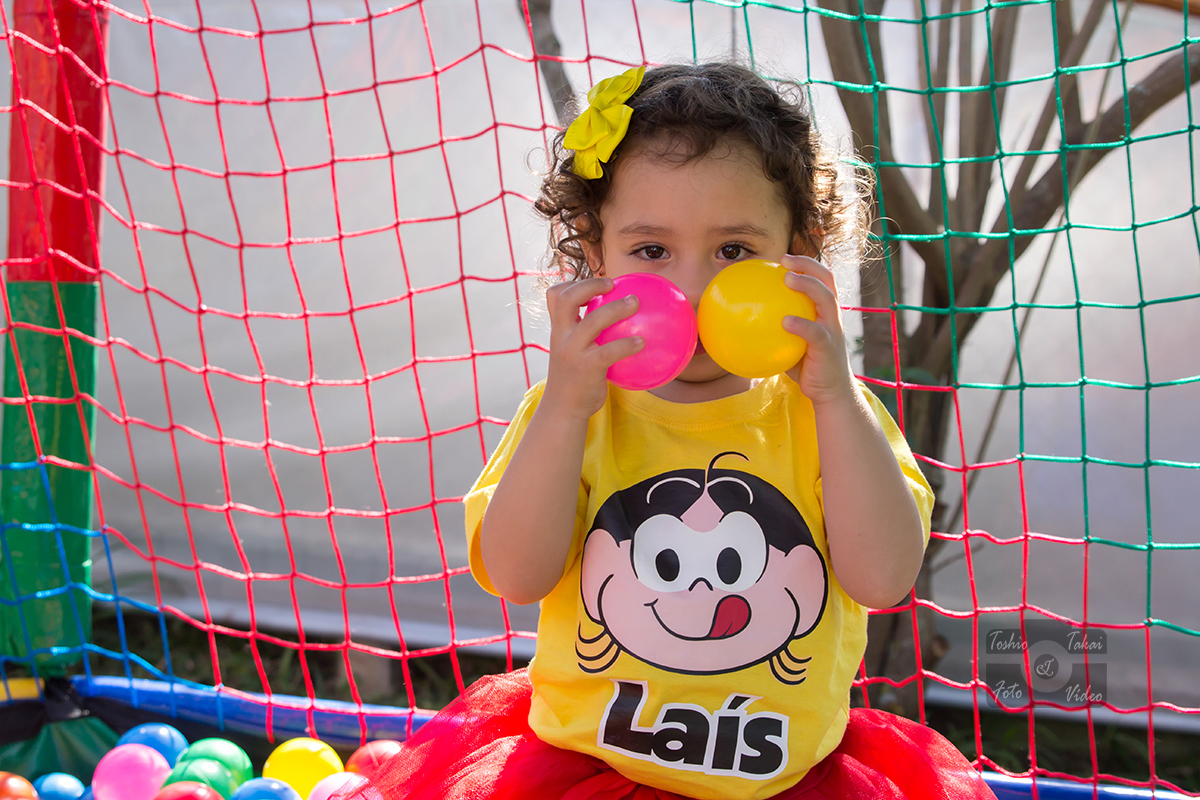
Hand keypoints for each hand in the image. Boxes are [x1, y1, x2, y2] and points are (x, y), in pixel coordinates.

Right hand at [542, 277, 644, 419]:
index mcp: (558, 329)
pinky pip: (609, 351)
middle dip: (590, 285)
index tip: (595, 284)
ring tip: (635, 302)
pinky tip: (641, 341)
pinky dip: (627, 344)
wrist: (563, 409)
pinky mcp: (587, 368)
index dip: (572, 283)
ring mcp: (572, 351)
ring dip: (616, 308)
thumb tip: (615, 318)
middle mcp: (561, 336)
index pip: (554, 295)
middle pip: (568, 298)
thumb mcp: (571, 351)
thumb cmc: (575, 377)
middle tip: (613, 284)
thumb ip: (584, 334)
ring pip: (593, 320)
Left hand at [780, 255, 855, 406]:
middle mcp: (832, 315)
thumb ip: (774, 329)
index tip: (782, 258)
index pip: (820, 278)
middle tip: (784, 260)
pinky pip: (816, 332)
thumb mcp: (788, 343)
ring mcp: (833, 330)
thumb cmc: (805, 365)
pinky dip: (801, 324)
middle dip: (808, 265)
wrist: (829, 392)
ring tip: (788, 278)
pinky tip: (784, 321)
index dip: (805, 264)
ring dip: (808, 285)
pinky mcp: (829, 347)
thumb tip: (739, 322)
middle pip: (827, 280)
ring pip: (826, 299)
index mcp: (824, 311)